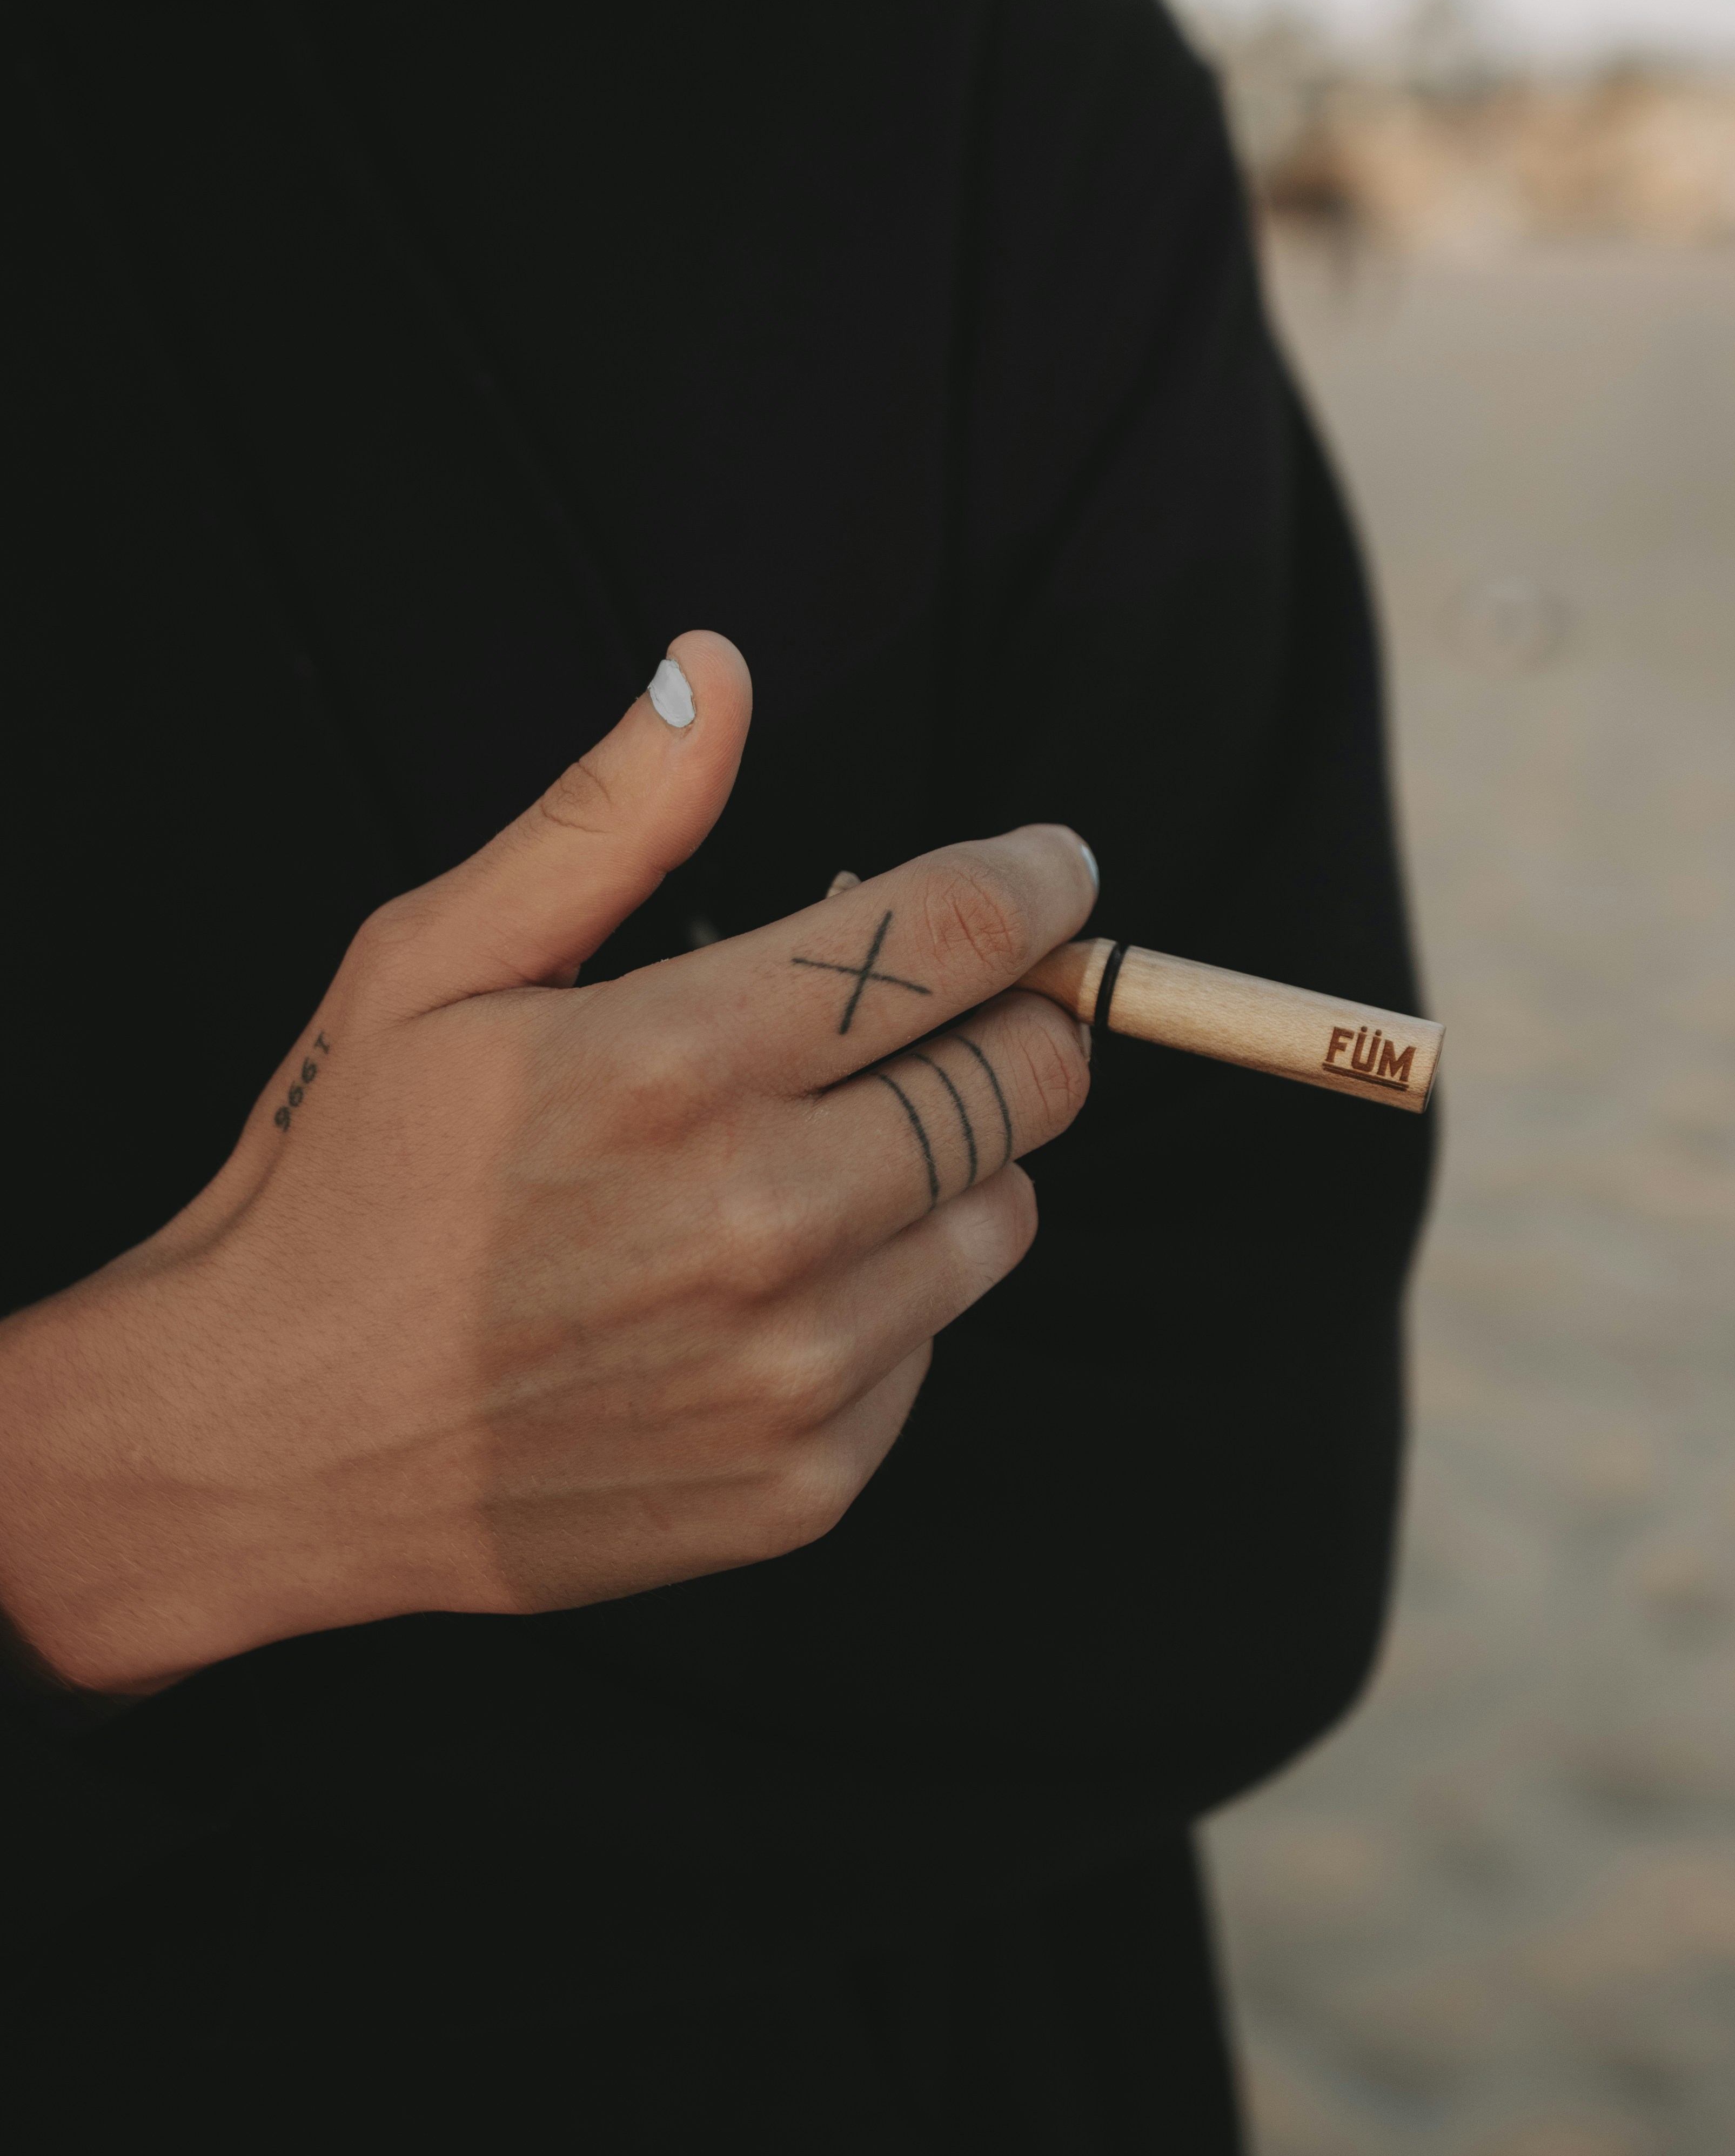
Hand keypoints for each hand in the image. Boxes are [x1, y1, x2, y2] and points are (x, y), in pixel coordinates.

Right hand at [0, 634, 1095, 1694]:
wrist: (261, 1446)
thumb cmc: (345, 1183)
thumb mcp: (429, 965)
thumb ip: (604, 821)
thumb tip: (716, 672)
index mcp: (676, 1061)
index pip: (959, 934)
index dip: (1037, 880)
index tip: (1052, 867)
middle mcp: (759, 1217)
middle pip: (1027, 1076)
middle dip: (1014, 1017)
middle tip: (936, 1009)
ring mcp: (791, 1367)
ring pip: (1003, 1213)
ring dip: (948, 1164)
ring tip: (815, 1154)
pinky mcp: (803, 1483)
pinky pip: (935, 1344)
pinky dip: (886, 1298)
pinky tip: (759, 1288)